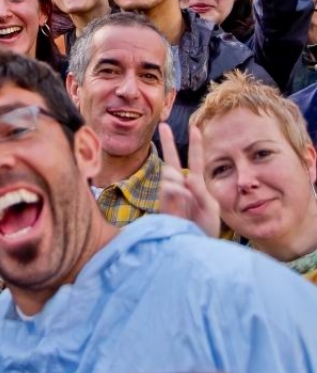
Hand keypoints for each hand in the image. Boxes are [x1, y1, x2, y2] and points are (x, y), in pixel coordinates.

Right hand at [158, 123, 220, 237]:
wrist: (195, 247)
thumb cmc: (206, 228)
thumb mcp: (211, 208)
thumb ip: (200, 191)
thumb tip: (185, 178)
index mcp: (196, 185)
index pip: (195, 161)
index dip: (195, 145)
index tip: (194, 128)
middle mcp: (181, 186)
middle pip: (172, 160)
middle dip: (168, 142)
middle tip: (163, 124)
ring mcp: (169, 194)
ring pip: (170, 174)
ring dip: (179, 182)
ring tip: (186, 200)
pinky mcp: (162, 203)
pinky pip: (168, 188)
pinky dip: (177, 194)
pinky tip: (181, 205)